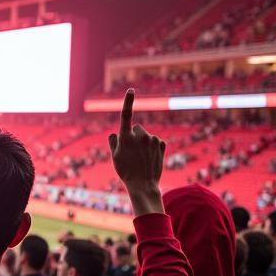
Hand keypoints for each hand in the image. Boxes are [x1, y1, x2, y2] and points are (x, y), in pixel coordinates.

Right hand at [108, 89, 164, 215]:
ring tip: (141, 159)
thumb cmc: (126, 171)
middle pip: (137, 128)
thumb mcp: (114, 157)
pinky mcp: (162, 144)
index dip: (128, 101)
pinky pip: (156, 141)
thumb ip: (114, 142)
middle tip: (131, 152)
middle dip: (135, 135)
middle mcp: (140, 135)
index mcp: (126, 137)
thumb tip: (116, 132)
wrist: (143, 185)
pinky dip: (153, 147)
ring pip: (146, 136)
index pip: (126, 115)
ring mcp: (152, 139)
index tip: (131, 90)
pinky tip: (150, 159)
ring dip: (144, 143)